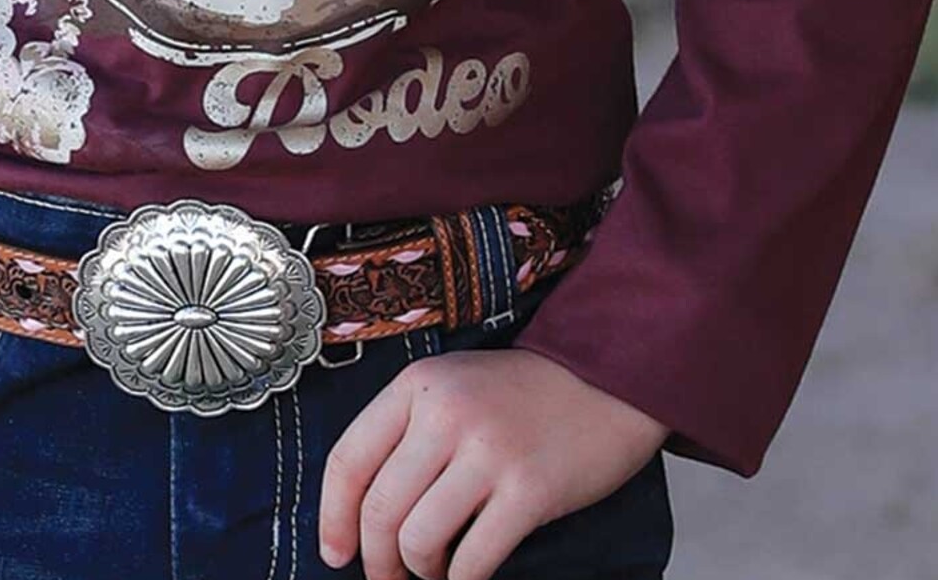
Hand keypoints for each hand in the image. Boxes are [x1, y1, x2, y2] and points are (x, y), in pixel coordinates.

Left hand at [318, 345, 669, 579]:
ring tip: (433, 571)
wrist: (605, 378)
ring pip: (418, 539)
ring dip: (419, 572)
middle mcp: (446, 414)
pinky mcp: (529, 491)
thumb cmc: (520, 394)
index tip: (336, 553)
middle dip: (376, 560)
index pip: (348, 460)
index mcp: (418, 386)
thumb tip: (361, 512)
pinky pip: (473, 560)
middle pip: (379, 509)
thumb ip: (406, 433)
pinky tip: (467, 576)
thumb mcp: (451, 388)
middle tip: (386, 577)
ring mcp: (489, 452)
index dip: (333, 518)